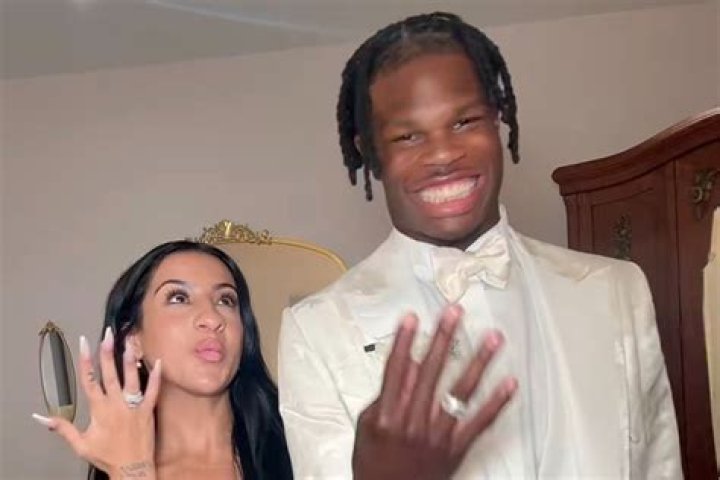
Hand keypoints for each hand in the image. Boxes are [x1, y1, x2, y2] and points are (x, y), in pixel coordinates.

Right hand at [32, 327, 160, 479]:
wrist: (131, 469)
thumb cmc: (107, 456)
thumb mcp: (80, 443)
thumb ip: (62, 427)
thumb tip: (42, 417)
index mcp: (99, 409)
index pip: (89, 380)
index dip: (86, 360)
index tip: (84, 343)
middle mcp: (116, 404)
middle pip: (110, 374)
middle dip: (107, 352)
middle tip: (106, 334)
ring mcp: (134, 406)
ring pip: (132, 378)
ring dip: (130, 359)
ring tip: (130, 342)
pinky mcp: (149, 410)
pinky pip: (153, 390)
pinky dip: (156, 376)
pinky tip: (157, 361)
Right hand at [352, 304, 516, 479]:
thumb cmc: (374, 465)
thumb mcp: (367, 427)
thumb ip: (385, 395)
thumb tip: (406, 365)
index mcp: (387, 416)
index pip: (396, 370)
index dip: (404, 342)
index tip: (412, 317)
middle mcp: (413, 423)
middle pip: (430, 372)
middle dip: (443, 339)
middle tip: (455, 313)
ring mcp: (437, 436)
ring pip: (460, 392)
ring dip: (478, 361)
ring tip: (492, 338)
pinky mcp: (455, 450)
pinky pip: (479, 423)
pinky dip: (496, 403)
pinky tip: (510, 383)